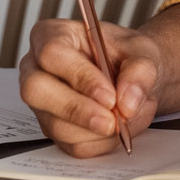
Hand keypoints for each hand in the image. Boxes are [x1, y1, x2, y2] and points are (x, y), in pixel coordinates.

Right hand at [18, 19, 161, 157]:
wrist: (133, 78)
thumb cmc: (127, 56)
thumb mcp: (142, 51)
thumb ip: (140, 71)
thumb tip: (128, 101)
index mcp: (52, 35)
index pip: (52, 53)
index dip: (80, 77)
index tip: (109, 96)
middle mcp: (37, 68)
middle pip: (37, 91)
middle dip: (78, 110)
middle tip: (112, 121)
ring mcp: (42, 102)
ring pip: (56, 124)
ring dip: (98, 130)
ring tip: (128, 116)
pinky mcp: (53, 127)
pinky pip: (71, 145)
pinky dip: (101, 142)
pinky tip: (118, 127)